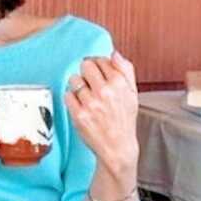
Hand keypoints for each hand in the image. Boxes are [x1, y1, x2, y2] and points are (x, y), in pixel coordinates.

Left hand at [64, 52, 138, 172]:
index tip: (98, 75)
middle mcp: (105, 91)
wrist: (117, 147)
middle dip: (86, 72)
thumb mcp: (132, 93)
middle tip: (89, 83)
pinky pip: (67, 95)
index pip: (101, 60)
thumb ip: (126, 70)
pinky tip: (80, 106)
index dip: (98, 66)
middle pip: (85, 65)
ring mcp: (91, 103)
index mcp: (120, 83)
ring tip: (85, 97)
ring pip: (74, 79)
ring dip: (78, 86)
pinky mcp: (79, 114)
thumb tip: (113, 53)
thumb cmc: (124, 120)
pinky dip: (71, 99)